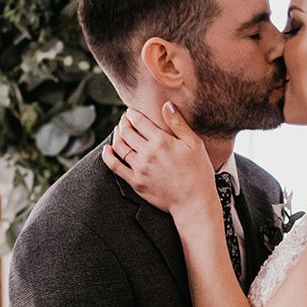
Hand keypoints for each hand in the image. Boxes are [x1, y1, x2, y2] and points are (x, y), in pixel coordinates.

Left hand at [101, 103, 216, 216]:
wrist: (194, 202)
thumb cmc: (198, 172)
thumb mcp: (194, 144)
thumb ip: (178, 123)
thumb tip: (166, 105)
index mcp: (162, 141)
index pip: (138, 120)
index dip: (131, 113)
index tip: (131, 112)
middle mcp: (148, 153)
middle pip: (126, 131)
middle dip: (123, 122)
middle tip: (124, 120)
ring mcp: (140, 169)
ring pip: (119, 146)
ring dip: (116, 136)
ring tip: (119, 132)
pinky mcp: (135, 182)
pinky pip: (114, 166)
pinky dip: (108, 156)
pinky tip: (107, 150)